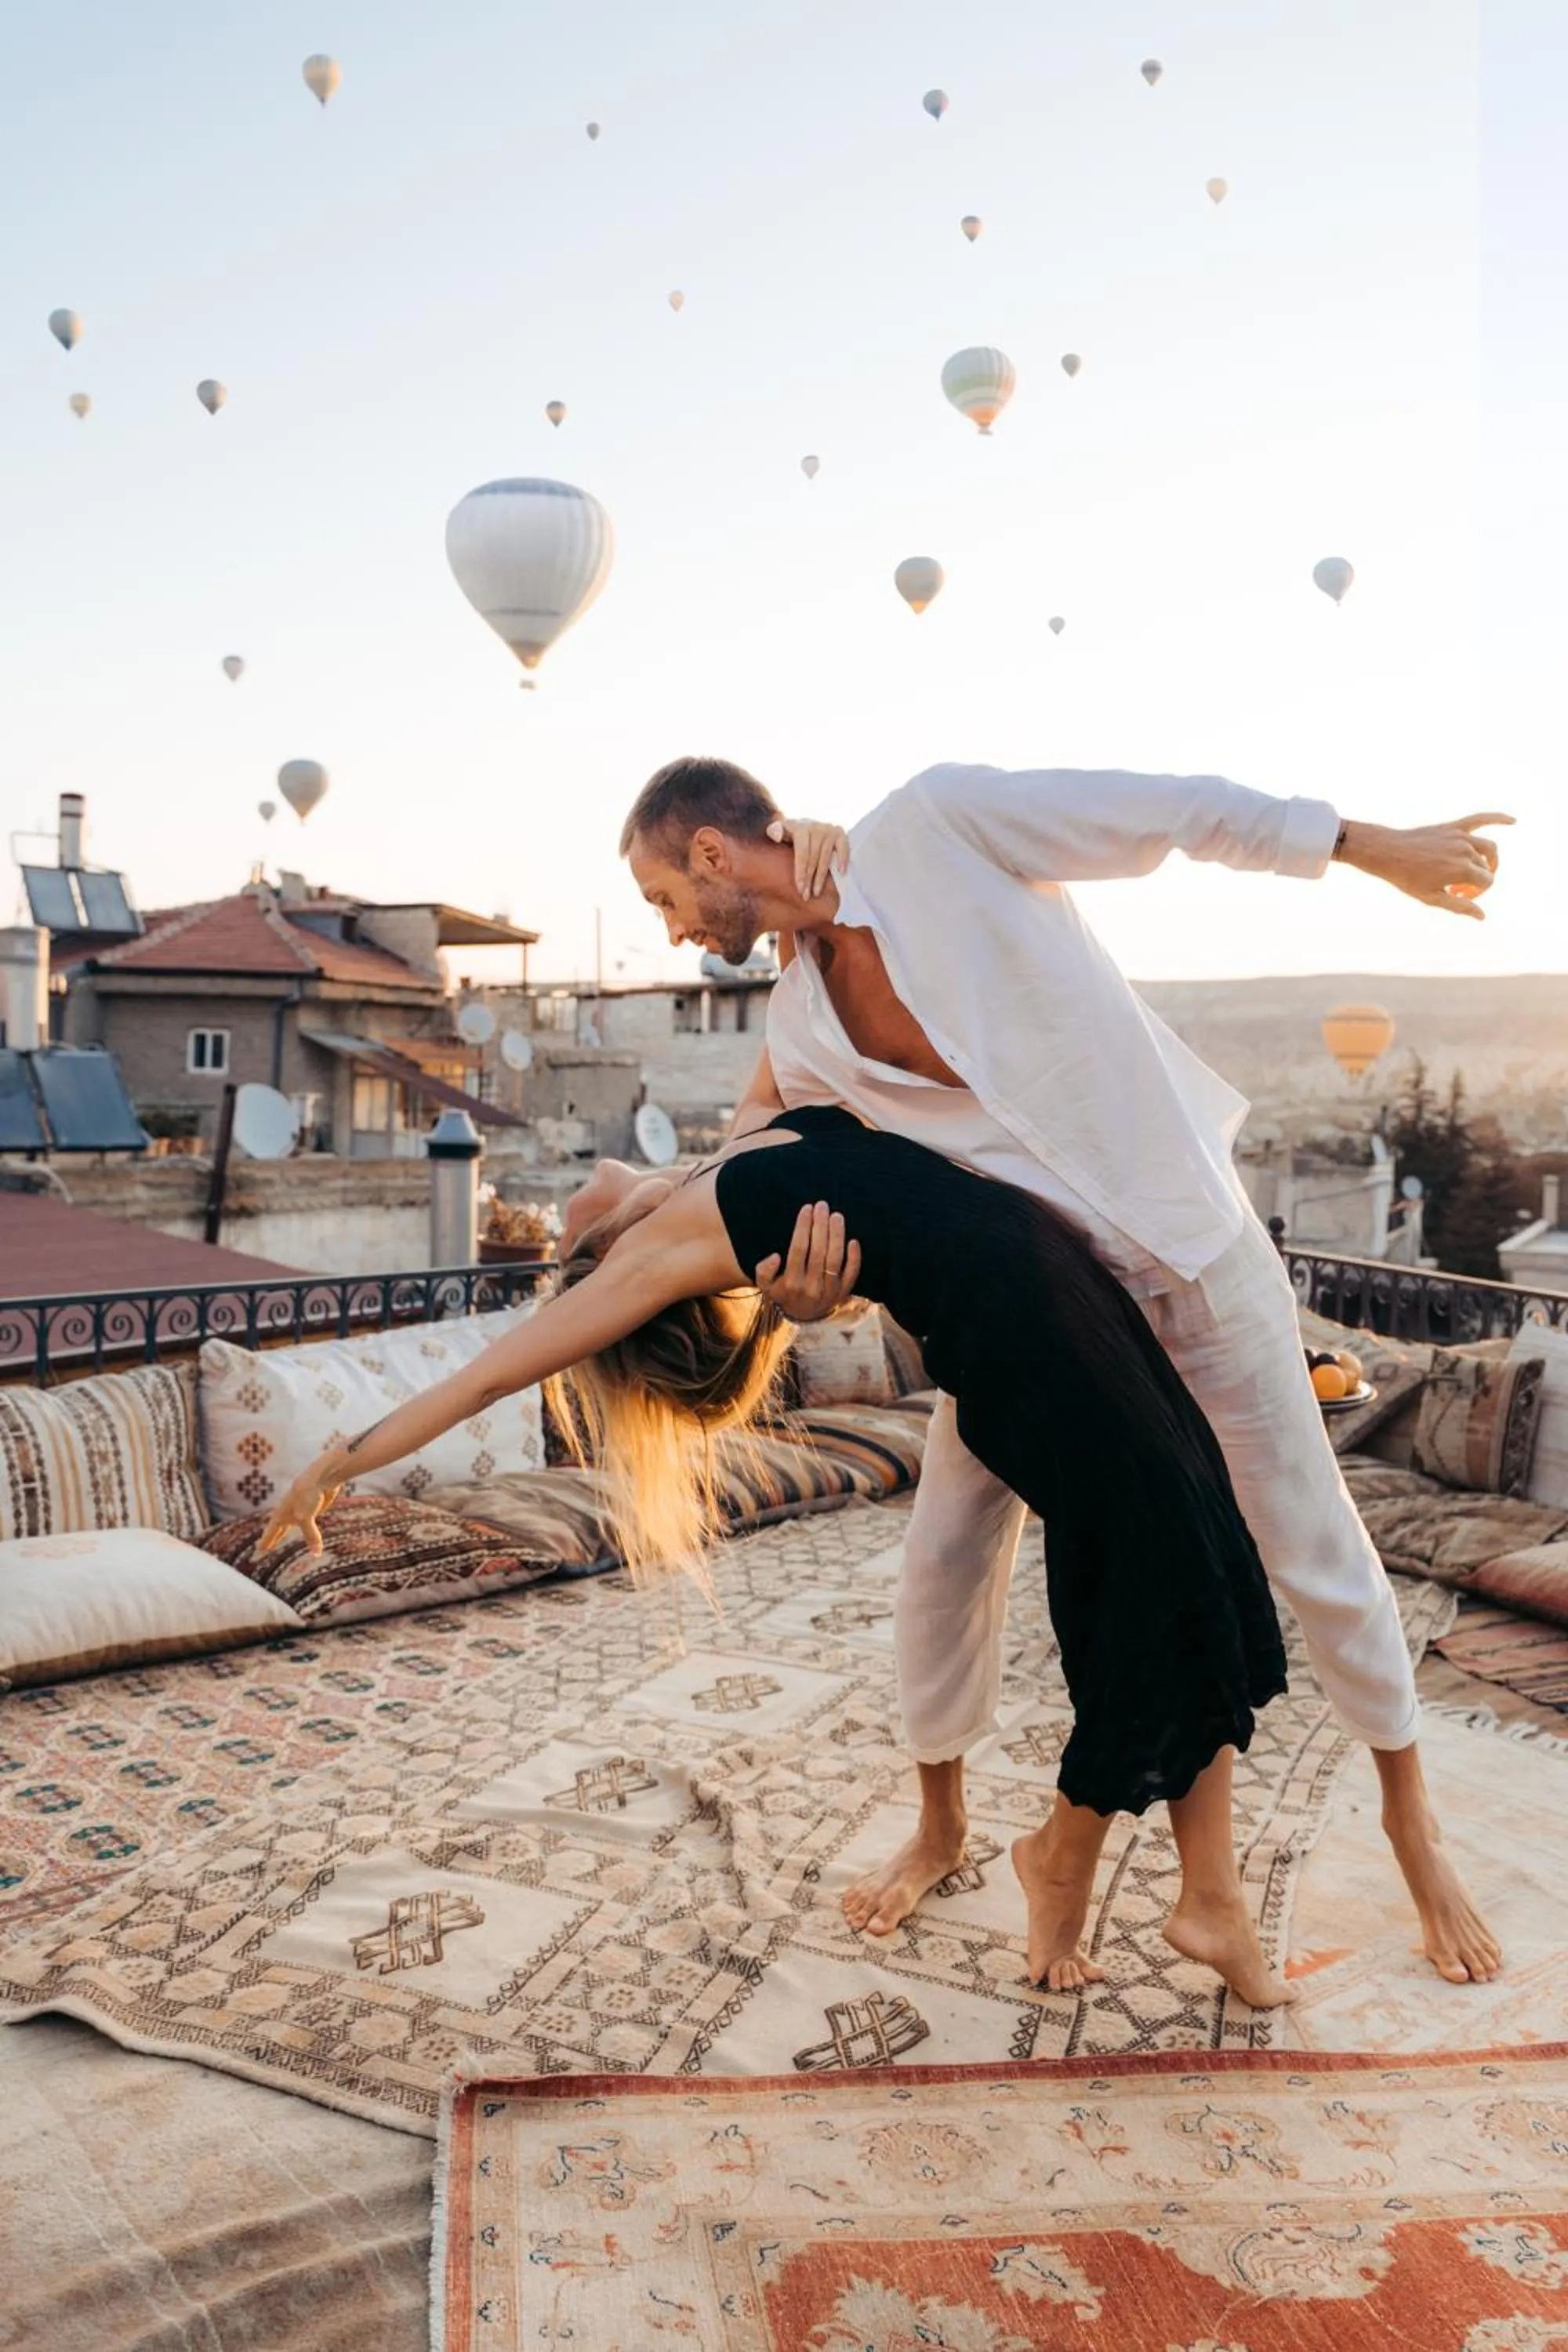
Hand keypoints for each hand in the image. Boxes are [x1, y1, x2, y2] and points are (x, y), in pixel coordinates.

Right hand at [260, 1466, 341, 1555]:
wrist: (320, 1476)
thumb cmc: (306, 1495)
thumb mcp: (305, 1518)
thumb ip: (310, 1536)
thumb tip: (317, 1553)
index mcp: (281, 1514)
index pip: (270, 1533)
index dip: (264, 1543)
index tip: (258, 1553)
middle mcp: (288, 1513)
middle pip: (277, 1529)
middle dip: (271, 1539)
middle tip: (264, 1549)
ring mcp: (299, 1510)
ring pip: (290, 1525)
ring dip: (284, 1532)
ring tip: (278, 1538)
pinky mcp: (312, 1508)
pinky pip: (306, 1524)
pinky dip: (302, 1529)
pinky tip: (302, 1528)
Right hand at [754, 1200, 860, 1322]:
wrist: (803, 1317)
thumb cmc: (784, 1293)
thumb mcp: (766, 1286)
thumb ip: (764, 1271)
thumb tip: (776, 1256)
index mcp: (791, 1283)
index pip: (798, 1249)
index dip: (803, 1227)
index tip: (807, 1208)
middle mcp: (811, 1287)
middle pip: (818, 1251)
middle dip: (820, 1225)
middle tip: (822, 1206)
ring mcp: (829, 1290)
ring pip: (835, 1259)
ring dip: (837, 1235)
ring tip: (836, 1216)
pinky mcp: (844, 1292)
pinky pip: (852, 1273)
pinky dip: (854, 1257)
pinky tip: (852, 1240)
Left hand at [765, 817, 848, 899]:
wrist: (806, 824)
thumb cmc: (792, 833)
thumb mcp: (781, 829)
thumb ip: (774, 830)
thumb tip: (776, 835)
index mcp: (800, 828)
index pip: (802, 854)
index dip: (800, 872)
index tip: (799, 889)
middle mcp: (816, 827)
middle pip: (813, 859)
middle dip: (809, 879)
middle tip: (806, 896)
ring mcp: (829, 830)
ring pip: (826, 858)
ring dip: (821, 878)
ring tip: (816, 892)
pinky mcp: (840, 832)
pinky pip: (843, 848)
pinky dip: (843, 859)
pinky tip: (841, 872)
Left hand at [1338, 812, 1512, 920]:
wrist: (1387, 852)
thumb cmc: (1407, 878)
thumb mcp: (1432, 898)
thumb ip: (1459, 906)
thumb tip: (1482, 916)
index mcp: (1462, 869)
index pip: (1487, 881)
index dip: (1477, 892)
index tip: (1458, 895)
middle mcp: (1465, 850)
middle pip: (1486, 867)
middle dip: (1477, 880)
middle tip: (1457, 888)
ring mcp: (1461, 836)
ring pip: (1489, 848)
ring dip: (1487, 861)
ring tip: (1474, 871)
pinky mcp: (1454, 826)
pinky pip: (1481, 818)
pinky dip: (1498, 818)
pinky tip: (1513, 821)